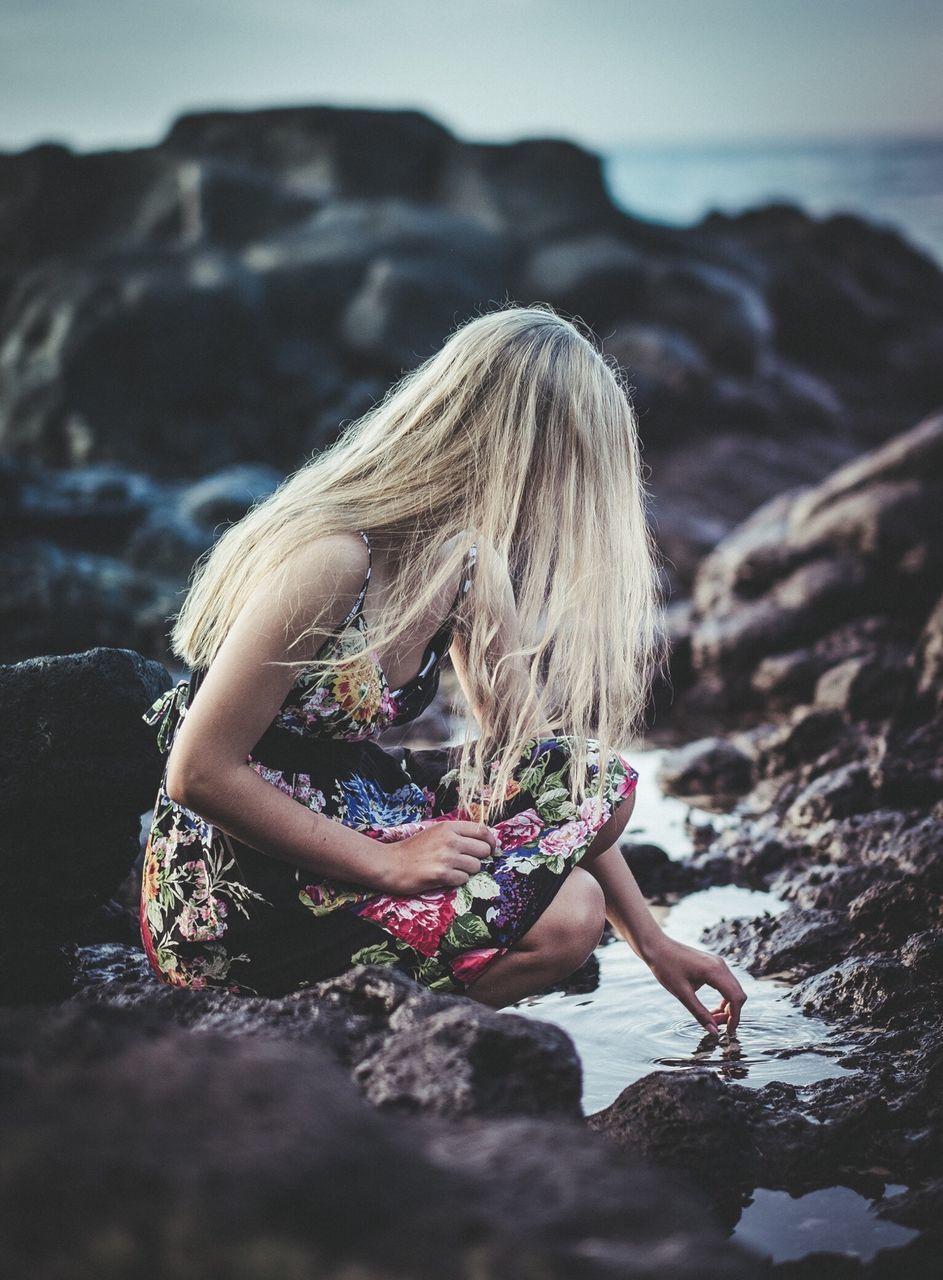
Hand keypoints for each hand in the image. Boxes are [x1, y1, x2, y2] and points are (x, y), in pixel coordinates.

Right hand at [381, 821, 497, 894]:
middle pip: (483, 850)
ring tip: (450, 870)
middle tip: (467, 862)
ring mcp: (446, 857)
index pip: (482, 830)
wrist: (389, 864)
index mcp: (448, 827)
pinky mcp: (441, 874)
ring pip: (475, 866)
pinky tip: (444, 877)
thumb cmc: (412, 850)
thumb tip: (482, 841)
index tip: (491, 849)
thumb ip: (456, 834)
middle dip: (479, 858)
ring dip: (467, 871)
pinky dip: (457, 881)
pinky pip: (463, 879)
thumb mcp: (434, 833)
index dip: (491, 841)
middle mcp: (449, 840)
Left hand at [647, 937, 746, 1036]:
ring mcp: (717, 962)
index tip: (728, 1032)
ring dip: (727, 1006)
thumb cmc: (666, 967)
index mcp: (714, 971)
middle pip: (738, 994)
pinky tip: (711, 1008)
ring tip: (712, 1018)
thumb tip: (714, 1032)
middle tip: (716, 1026)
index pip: (735, 998)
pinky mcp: (713, 963)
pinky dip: (723, 997)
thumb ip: (700, 1013)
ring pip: (733, 989)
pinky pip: (725, 983)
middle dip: (731, 1013)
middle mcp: (720, 965)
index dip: (735, 1017)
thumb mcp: (682, 994)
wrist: (656, 946)